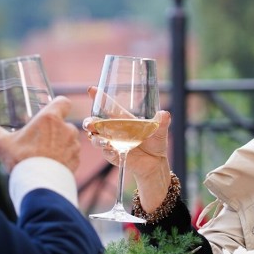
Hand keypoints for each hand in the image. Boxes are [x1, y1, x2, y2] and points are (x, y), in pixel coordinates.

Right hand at [0, 96, 79, 172]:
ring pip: (69, 139)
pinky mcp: (77, 160)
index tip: (49, 112)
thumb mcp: (1, 144)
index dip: (57, 105)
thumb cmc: (22, 161)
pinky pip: (72, 155)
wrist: (40, 186)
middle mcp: (66, 129)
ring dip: (60, 143)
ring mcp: (73, 145)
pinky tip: (52, 165)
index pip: (63, 102)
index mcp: (50, 119)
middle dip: (53, 129)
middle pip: (63, 122)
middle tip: (39, 139)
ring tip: (44, 154)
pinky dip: (65, 158)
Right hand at [83, 86, 172, 211]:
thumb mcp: (159, 131)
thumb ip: (161, 123)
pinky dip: (106, 150)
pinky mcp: (114, 155)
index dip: (99, 98)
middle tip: (89, 124)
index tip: (91, 90)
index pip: (108, 106)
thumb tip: (164, 114)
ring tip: (102, 140)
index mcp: (123, 119)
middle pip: (95, 123)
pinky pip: (106, 152)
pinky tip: (110, 148)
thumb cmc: (156, 143)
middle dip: (89, 122)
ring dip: (96, 139)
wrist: (155, 163)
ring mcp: (112, 142)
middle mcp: (114, 130)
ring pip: (96, 138)